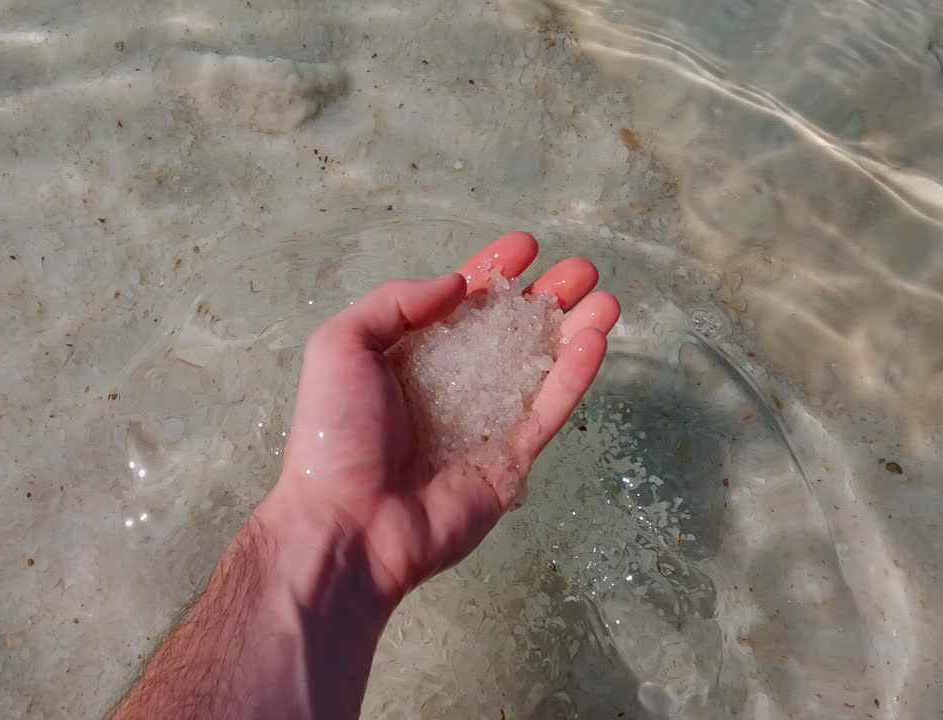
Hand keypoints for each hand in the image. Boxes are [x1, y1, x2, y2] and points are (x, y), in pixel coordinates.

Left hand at [255, 232, 619, 605]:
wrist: (348, 523)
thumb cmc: (334, 433)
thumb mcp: (341, 346)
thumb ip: (395, 304)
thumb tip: (455, 284)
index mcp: (408, 357)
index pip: (459, 302)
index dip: (493, 271)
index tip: (527, 245)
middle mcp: (450, 385)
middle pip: (509, 330)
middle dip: (547, 296)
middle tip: (581, 269)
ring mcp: (484, 424)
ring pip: (539, 367)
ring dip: (574, 330)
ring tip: (607, 299)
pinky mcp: (510, 461)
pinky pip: (548, 412)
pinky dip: (573, 376)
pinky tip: (595, 340)